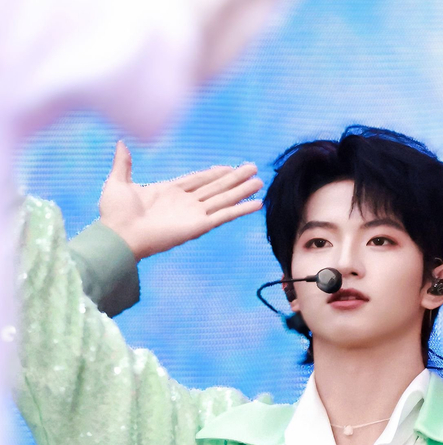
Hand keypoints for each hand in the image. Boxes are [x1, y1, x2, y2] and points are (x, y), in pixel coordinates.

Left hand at [98, 141, 263, 260]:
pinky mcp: (198, 225)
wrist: (118, 236)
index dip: (214, 173)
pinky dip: (241, 209)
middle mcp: (185, 203)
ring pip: (224, 198)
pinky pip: (224, 215)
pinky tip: (256, 203)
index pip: (198, 180)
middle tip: (254, 169)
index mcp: (169, 192)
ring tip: (260, 182)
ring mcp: (193, 214)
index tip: (229, 167)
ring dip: (242, 190)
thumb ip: (123, 164)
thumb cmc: (114, 214)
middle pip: (216, 187)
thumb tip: (121, 144)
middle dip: (235, 178)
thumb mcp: (118, 182)